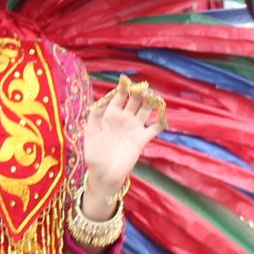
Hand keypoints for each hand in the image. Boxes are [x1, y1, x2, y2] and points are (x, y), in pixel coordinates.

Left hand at [80, 77, 166, 196]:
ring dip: (150, 103)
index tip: (126, 80)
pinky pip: (154, 128)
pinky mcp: (142, 139)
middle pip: (134, 101)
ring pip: (145, 110)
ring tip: (155, 97)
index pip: (118, 98)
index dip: (123, 89)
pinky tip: (163, 116)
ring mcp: (134, 127)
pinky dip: (160, 121)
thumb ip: (94, 117)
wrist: (104, 173)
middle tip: (144, 87)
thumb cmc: (94, 154)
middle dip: (139, 93)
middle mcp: (124, 118)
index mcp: (110, 115)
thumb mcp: (90, 134)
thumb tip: (98, 101)